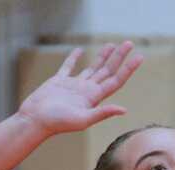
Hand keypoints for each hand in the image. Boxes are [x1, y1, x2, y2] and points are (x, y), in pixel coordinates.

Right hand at [17, 41, 142, 136]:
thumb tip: (124, 110)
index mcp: (94, 97)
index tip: (139, 57)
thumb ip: (102, 113)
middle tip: (129, 43)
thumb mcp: (83, 119)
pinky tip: (79, 50)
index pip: (116, 80)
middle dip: (119, 57)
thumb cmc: (57, 122)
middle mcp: (86, 90)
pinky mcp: (58, 82)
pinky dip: (74, 58)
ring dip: (103, 57)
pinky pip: (68, 67)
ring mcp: (73, 86)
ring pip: (92, 68)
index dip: (128, 69)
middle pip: (107, 70)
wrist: (35, 120)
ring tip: (112, 45)